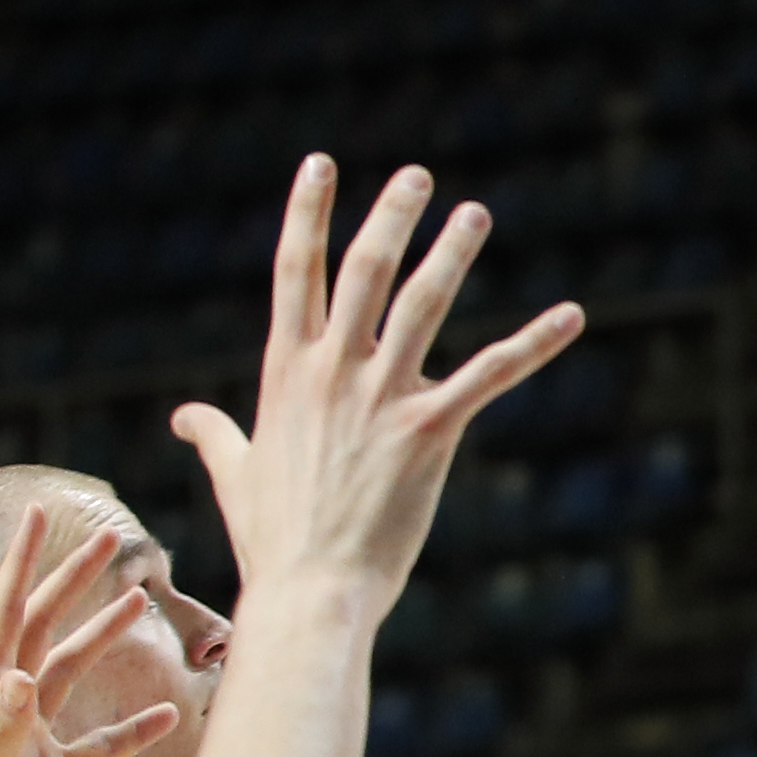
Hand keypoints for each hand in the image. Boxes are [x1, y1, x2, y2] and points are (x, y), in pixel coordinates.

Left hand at [0, 503, 174, 756]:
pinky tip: (169, 716)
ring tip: (139, 601)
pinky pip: (94, 745)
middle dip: (70, 582)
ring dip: (102, 638)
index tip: (38, 512)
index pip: (3, 613)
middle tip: (106, 538)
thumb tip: (22, 676)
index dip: (20, 561)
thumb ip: (2, 729)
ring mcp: (24, 739)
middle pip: (39, 628)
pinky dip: (131, 730)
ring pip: (68, 674)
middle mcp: (0, 707)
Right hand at [170, 159, 580, 609]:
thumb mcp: (235, 474)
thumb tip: (185, 416)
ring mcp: (381, 398)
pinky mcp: (430, 431)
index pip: (295, 274)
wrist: (309, 593)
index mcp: (285, 373)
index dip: (307, 215)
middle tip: (418, 174)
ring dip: (451, 254)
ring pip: (422, 306)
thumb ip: (215, 434)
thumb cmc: (273, 539)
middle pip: (363, 273)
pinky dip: (534, 343)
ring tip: (474, 212)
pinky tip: (571, 314)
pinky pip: (490, 374)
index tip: (320, 163)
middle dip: (390, 218)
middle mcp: (331, 373)